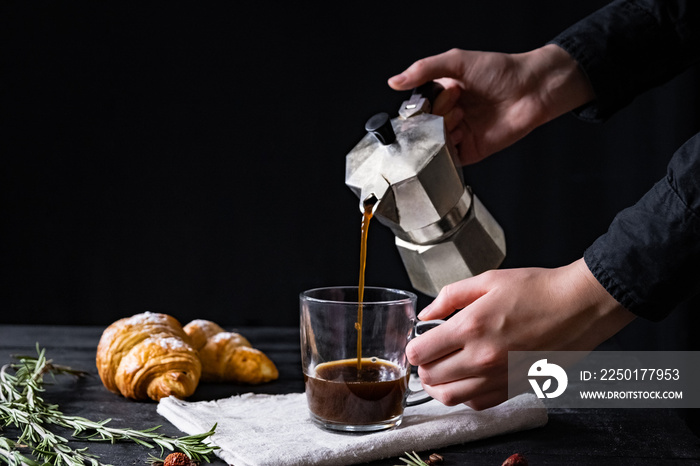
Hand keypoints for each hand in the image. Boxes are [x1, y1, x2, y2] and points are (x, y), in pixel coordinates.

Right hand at [388, 45, 594, 164]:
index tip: (430, 100)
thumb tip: (394, 81)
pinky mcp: (471, 150)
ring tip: (462, 115)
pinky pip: (450, 158)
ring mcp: (460, 133)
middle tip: (454, 103)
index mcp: (442, 94)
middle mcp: (449, 114)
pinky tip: (459, 135)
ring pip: (435, 142)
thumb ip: (424, 69)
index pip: (417, 107)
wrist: (532, 89)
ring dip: (444, 131)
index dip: (419, 107)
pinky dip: (448, 151)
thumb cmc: (501, 71)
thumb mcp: (457, 61)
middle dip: (435, 117)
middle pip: (424, 127)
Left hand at [406, 258, 634, 409]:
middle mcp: (482, 358)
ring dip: (439, 386)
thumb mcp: (488, 280)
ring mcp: (499, 377)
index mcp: (471, 327)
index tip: (418, 342)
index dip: (414, 347)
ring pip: (450, 398)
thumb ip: (450, 297)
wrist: (580, 307)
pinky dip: (465, 396)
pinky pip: (478, 404)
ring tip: (441, 372)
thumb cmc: (538, 290)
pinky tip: (467, 380)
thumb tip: (426, 315)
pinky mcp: (515, 388)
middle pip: (431, 378)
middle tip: (427, 357)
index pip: (420, 352)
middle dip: (422, 367)